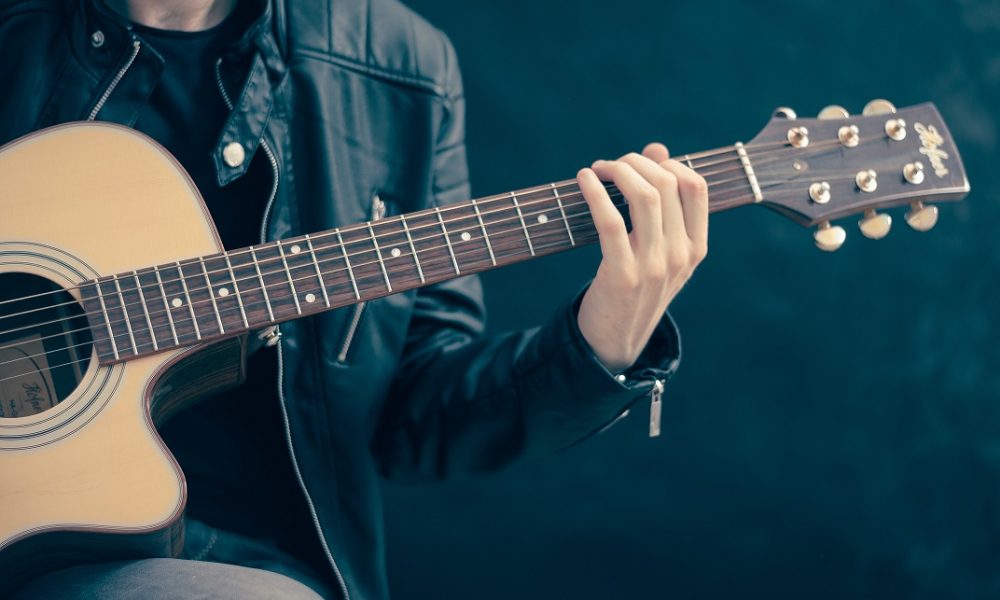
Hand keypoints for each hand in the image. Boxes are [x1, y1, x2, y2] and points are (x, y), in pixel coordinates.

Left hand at [576, 143, 707, 371]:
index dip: (668, 163)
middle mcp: (681, 256)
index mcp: (696, 248)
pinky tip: (584, 180)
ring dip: (618, 171)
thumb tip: (657, 149)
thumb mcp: (659, 249)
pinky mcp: (622, 275)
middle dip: (635, 162)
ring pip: (644, 196)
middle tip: (611, 164)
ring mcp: (654, 266)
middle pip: (667, 184)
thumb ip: (663, 203)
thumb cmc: (635, 287)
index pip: (696, 187)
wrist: (616, 340)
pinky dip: (594, 192)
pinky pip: (610, 220)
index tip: (642, 162)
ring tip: (598, 169)